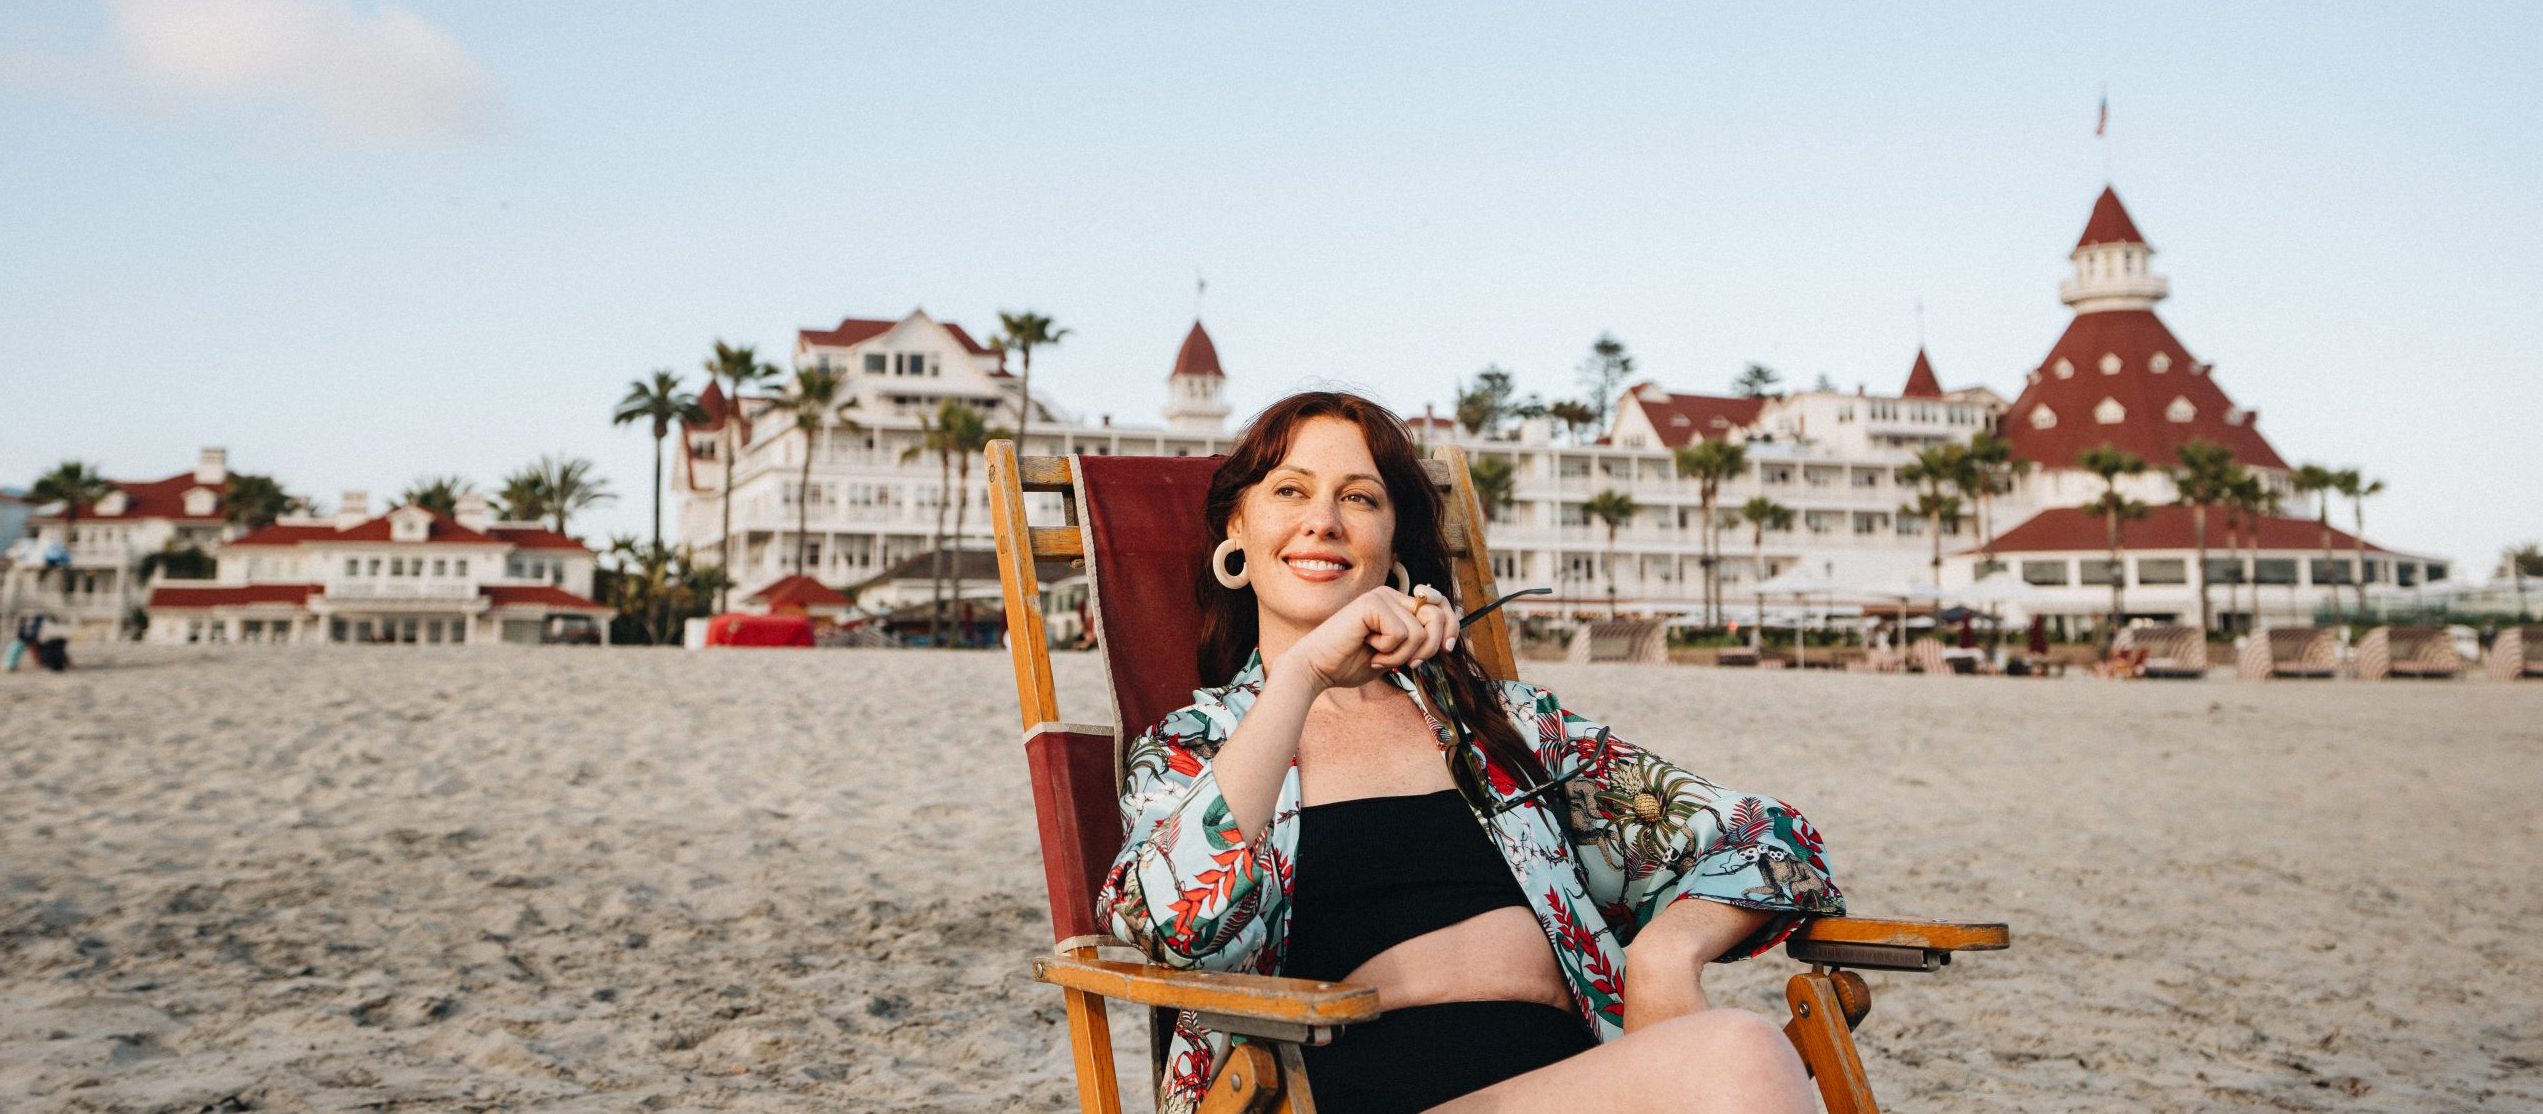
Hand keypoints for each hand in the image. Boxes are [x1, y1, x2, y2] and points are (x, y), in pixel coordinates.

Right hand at [1276, 584, 1456, 691]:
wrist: (1317, 668)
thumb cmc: (1350, 663)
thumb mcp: (1394, 654)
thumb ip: (1416, 644)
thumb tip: (1447, 640)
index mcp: (1397, 603)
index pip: (1440, 606)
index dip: (1451, 627)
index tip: (1447, 649)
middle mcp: (1391, 594)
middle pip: (1437, 615)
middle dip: (1429, 647)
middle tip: (1408, 662)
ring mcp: (1381, 597)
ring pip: (1420, 631)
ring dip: (1402, 655)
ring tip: (1378, 656)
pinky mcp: (1372, 604)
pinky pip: (1401, 634)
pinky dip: (1389, 652)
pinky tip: (1368, 649)